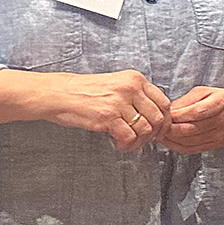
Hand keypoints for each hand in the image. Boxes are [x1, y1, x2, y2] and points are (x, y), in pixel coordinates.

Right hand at [36, 70, 171, 151]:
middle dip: (154, 134)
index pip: (164, 102)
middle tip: (144, 140)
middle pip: (158, 117)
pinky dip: (127, 145)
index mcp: (135, 79)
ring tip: (129, 144)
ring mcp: (120, 102)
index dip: (165, 120)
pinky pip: (129, 137)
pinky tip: (119, 145)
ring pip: (145, 129)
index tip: (159, 129)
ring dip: (140, 142)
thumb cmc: (83, 91)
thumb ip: (136, 96)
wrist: (57, 93)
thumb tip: (155, 115)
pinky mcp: (108, 116)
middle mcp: (131, 89)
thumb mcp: (116, 85)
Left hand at [160, 85, 223, 153]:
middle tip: (158, 125)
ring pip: (190, 140)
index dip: (178, 115)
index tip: (164, 114)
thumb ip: (186, 101)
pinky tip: (169, 141)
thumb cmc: (220, 99)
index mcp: (223, 102)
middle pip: (192, 128)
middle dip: (170, 128)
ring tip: (160, 133)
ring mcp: (221, 135)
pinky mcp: (216, 145)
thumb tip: (168, 111)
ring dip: (171, 138)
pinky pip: (193, 149)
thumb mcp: (205, 92)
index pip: (197, 112)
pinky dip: (177, 146)